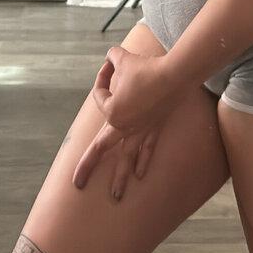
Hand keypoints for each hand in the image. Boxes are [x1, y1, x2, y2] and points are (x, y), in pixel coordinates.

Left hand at [71, 46, 182, 196]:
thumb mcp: (124, 58)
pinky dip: (143, 161)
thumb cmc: (147, 68)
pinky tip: (139, 175)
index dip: (102, 79)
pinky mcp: (155, 129)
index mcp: (112, 111)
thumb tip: (111, 56)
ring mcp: (140, 131)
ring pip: (126, 158)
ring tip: (116, 196)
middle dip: (87, 166)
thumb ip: (113, 57)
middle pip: (100, 148)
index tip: (110, 66)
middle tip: (77, 184)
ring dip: (120, 178)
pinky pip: (147, 149)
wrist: (175, 75)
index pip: (100, 97)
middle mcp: (123, 126)